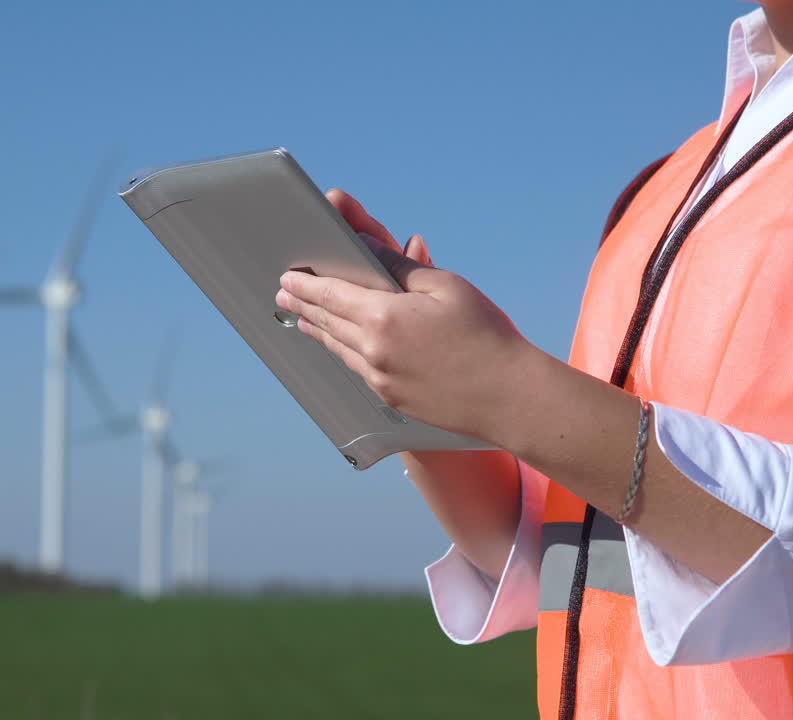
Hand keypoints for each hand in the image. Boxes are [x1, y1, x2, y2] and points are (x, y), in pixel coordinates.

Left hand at [277, 190, 532, 441]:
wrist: (508, 397)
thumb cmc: (484, 334)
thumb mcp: (444, 286)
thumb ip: (398, 267)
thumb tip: (365, 248)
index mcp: (382, 317)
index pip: (330, 294)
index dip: (305, 284)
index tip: (287, 277)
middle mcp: (373, 351)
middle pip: (326, 322)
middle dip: (302, 306)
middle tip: (284, 295)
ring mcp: (380, 379)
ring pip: (338, 348)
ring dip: (317, 330)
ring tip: (303, 320)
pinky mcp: (392, 399)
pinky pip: (358, 369)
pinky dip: (343, 352)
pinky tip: (341, 347)